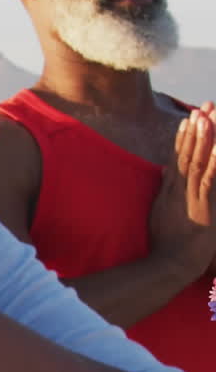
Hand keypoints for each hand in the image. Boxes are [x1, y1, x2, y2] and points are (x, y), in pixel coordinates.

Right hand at [149, 103, 215, 281]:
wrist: (170, 265)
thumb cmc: (167, 244)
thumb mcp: (161, 213)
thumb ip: (165, 189)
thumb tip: (166, 169)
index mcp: (170, 191)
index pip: (178, 158)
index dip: (184, 137)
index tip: (189, 118)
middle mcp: (179, 190)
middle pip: (188, 154)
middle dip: (197, 129)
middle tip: (205, 106)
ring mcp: (190, 197)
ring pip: (198, 161)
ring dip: (204, 138)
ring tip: (208, 115)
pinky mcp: (202, 207)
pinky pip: (209, 180)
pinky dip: (214, 162)